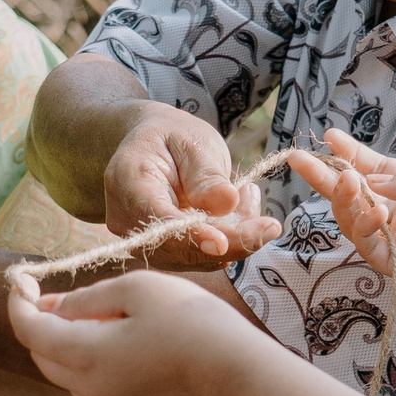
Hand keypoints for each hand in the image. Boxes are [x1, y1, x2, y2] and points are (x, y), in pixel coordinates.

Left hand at [7, 272, 278, 395]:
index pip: (29, 330)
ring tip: (90, 313)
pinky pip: (91, 385)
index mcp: (84, 354)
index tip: (21, 279)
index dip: (18, 302)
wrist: (236, 370)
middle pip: (41, 355)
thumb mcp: (135, 289)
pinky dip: (88, 361)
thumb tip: (52, 308)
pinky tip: (114, 339)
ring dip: (64, 344)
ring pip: (65, 373)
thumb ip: (86, 297)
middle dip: (38, 324)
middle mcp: (88, 388)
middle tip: (50, 294)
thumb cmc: (189, 319)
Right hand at [103, 103, 280, 268]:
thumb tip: (226, 203)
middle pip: (177, 249)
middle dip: (228, 242)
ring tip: (250, 199)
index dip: (190, 235)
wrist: (154, 146)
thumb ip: (207, 174)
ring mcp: (143, 240)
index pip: (157, 219)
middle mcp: (126, 219)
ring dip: (233, 239)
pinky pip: (200, 257)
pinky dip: (228, 241)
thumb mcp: (193, 141)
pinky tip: (241, 211)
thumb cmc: (173, 137)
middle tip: (269, 225)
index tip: (224, 242)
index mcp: (128, 182)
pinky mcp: (163, 252)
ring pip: (193, 258)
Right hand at [286, 130, 395, 311]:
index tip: (329, 137)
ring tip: (344, 181)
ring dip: (344, 201)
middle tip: (298, 158)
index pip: (377, 171)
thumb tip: (374, 179)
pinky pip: (371, 247)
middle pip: (355, 196)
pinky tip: (374, 211)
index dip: (353, 155)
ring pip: (355, 221)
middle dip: (325, 178)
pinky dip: (364, 228)